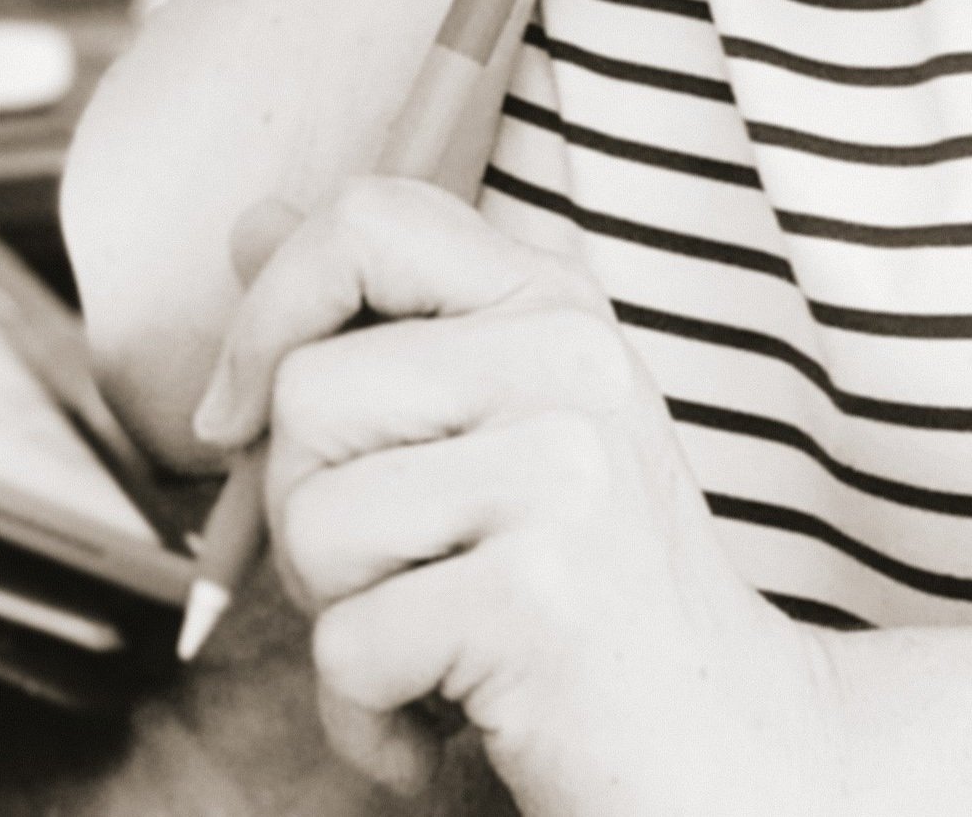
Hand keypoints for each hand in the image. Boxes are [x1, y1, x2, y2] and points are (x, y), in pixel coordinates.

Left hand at [191, 178, 837, 815]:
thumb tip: (251, 221)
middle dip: (304, 513)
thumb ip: (378, 325)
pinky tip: (453, 724)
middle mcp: (568, 360)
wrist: (729, 751)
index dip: (270, 308)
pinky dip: (368, 718)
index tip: (242, 416)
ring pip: (310, 523)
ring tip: (443, 640)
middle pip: (306, 395)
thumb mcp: (498, 425)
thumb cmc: (591, 597)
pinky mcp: (539, 597)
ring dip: (341, 618)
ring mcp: (562, 473)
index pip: (367, 219)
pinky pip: (346, 650)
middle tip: (406, 580)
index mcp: (553, 302)